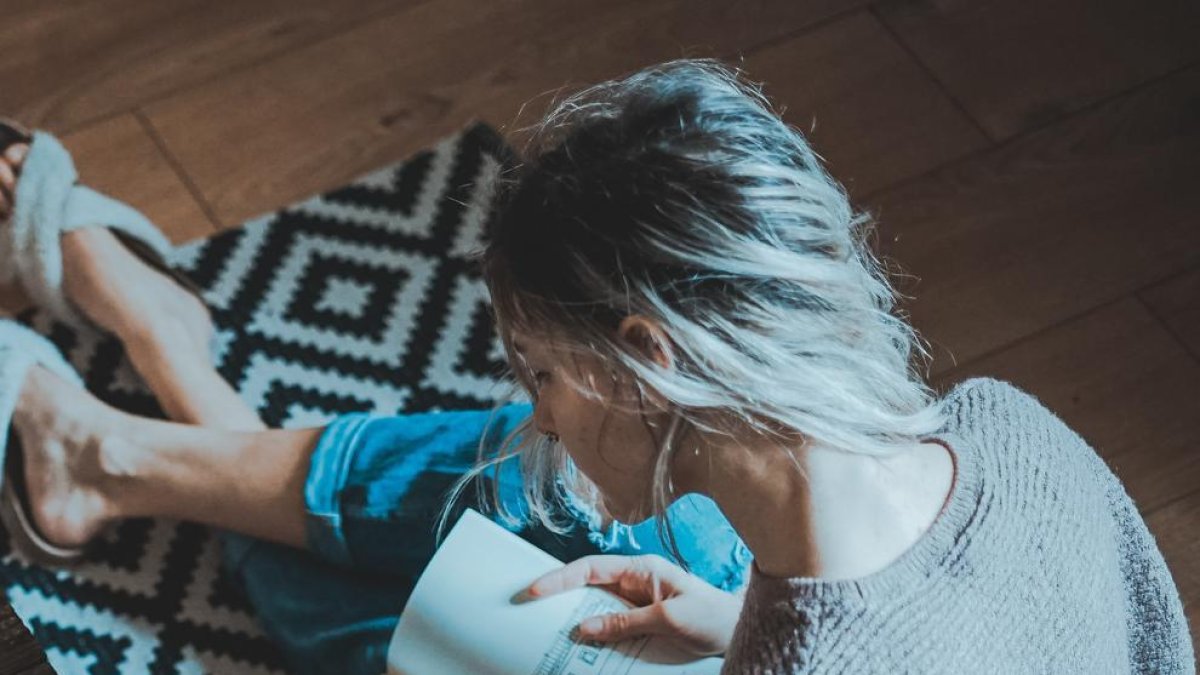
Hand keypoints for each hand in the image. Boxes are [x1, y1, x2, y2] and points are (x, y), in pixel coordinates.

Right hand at [524, 554, 742, 655]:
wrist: (737, 630)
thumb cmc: (711, 616)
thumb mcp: (669, 620)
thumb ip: (626, 622)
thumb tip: (584, 628)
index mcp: (641, 569)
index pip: (591, 568)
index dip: (560, 577)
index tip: (535, 590)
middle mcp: (633, 582)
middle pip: (586, 586)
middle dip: (558, 598)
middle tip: (527, 612)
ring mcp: (634, 603)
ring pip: (594, 609)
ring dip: (574, 621)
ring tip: (547, 635)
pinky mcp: (638, 623)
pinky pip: (608, 628)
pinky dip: (592, 638)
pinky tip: (580, 651)